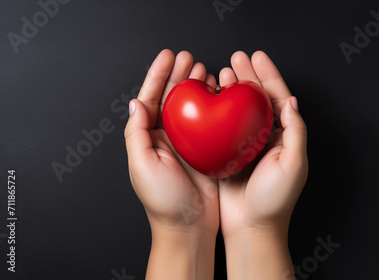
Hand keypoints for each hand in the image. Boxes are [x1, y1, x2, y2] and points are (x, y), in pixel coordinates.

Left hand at [125, 49, 218, 279]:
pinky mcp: (207, 150)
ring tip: (205, 69)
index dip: (158, 75)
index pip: (151, 99)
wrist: (189, 226)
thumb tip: (136, 102)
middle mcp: (167, 137)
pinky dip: (214, 105)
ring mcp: (188, 143)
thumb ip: (137, 133)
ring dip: (196, 86)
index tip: (168, 56)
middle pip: (172, 98)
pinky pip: (210, 122)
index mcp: (148, 138)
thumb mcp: (142, 166)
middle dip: (179, 75)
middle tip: (190, 58)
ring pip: (191, 106)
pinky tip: (219, 94)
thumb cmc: (163, 201)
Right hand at [218, 51, 307, 278]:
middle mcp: (266, 137)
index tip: (257, 57)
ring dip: (231, 89)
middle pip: (257, 99)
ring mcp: (245, 144)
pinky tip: (210, 97)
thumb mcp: (293, 164)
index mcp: (284, 136)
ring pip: (238, 109)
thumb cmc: (275, 199)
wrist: (252, 227)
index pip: (278, 98)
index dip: (269, 75)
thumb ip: (295, 131)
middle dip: (248, 76)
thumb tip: (291, 101)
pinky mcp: (227, 154)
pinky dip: (217, 109)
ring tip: (222, 71)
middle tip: (237, 57)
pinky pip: (221, 126)